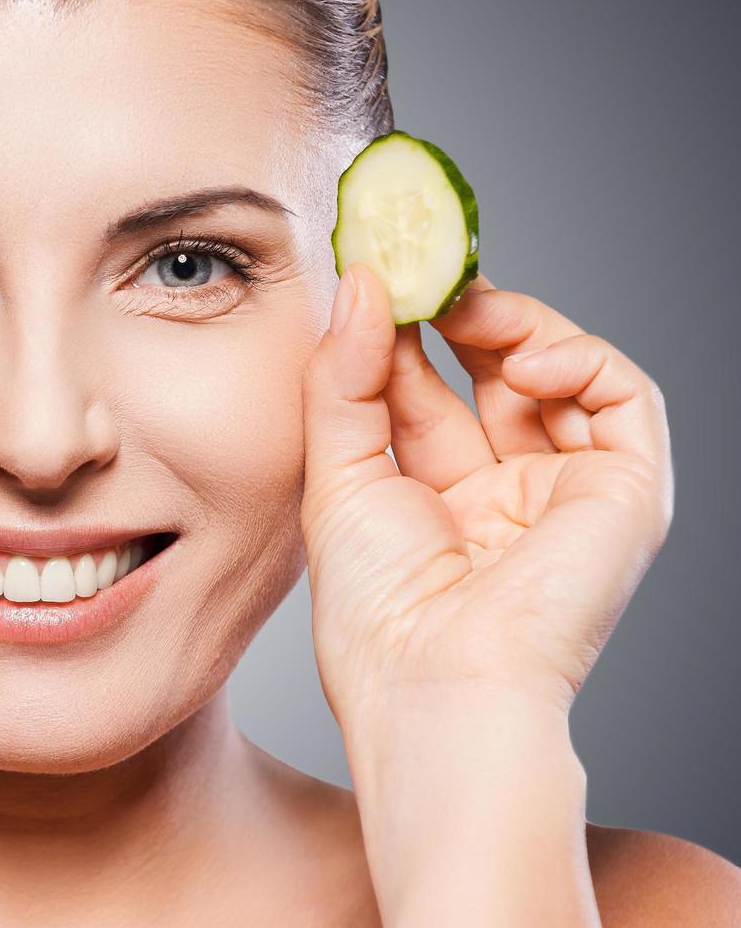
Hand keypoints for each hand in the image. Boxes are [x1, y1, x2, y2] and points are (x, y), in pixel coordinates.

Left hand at [300, 264, 672, 726]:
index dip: (402, 329)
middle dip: (459, 314)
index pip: (422, 386)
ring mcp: (564, 491)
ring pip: (560, 374)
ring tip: (468, 306)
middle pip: (490, 372)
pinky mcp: (624, 495)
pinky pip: (623, 398)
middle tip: (425, 272)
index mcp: (430, 496)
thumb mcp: (336, 473)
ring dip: (516, 325)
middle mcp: (501, 491)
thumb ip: (345, 377)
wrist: (435, 688)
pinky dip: (580, 359)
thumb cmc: (377, 610)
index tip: (376, 273)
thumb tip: (364, 284)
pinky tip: (527, 357)